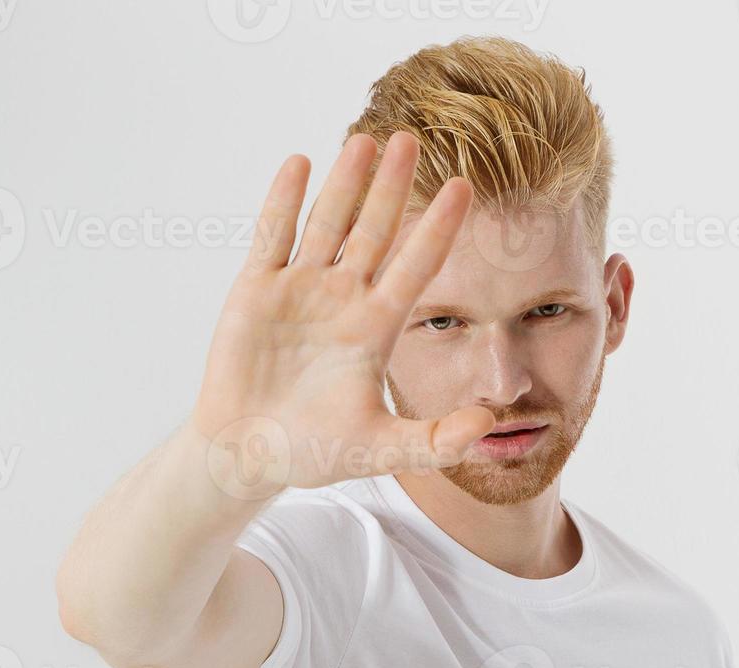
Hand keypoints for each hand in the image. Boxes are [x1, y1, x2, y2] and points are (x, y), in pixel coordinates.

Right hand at [192, 132, 493, 495]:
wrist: (248, 456)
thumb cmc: (314, 452)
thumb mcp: (384, 451)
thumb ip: (437, 441)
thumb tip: (490, 426)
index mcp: (376, 329)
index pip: (416, 268)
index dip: (438, 229)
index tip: (466, 188)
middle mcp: (343, 300)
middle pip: (375, 232)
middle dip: (394, 188)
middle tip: (414, 140)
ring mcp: (300, 290)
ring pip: (328, 223)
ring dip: (346, 183)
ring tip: (367, 139)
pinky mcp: (256, 291)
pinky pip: (273, 236)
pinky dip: (284, 201)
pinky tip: (300, 163)